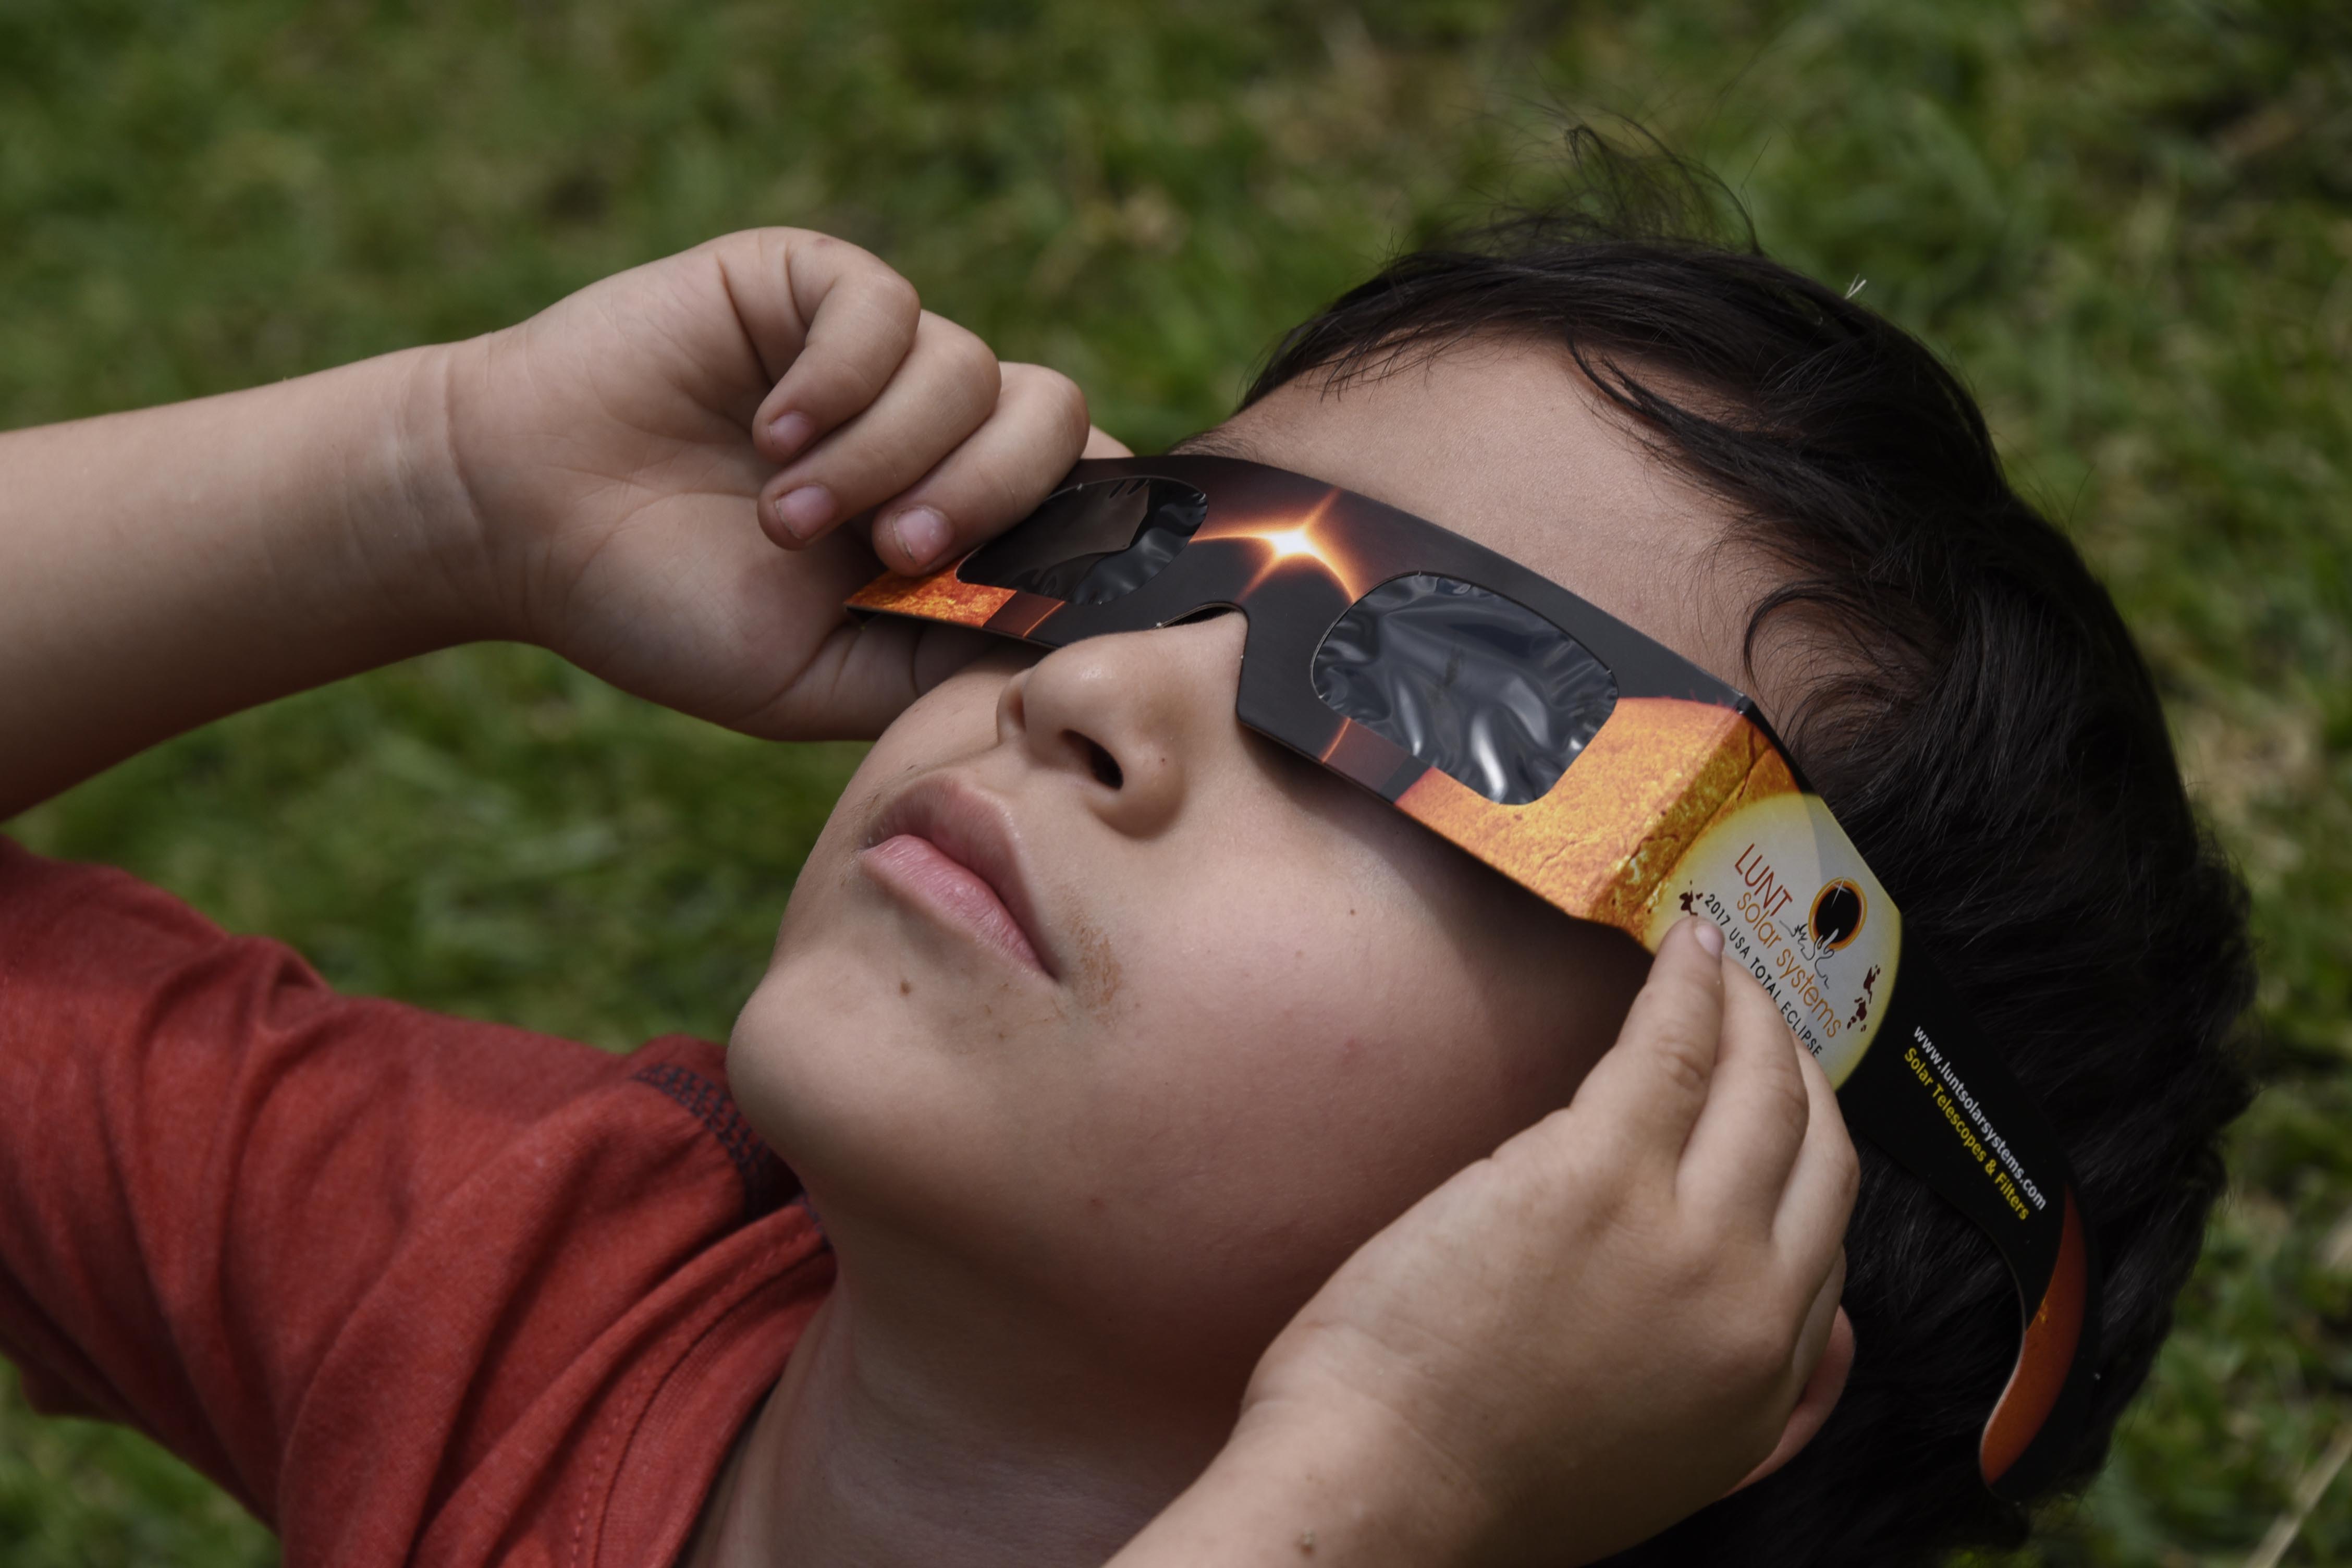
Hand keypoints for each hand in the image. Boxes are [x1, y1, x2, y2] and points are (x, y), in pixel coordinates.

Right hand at [427, 228, 1117, 738]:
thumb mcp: (825, 679)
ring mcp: (874, 355)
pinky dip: (841, 379)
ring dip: (887, 453)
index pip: (1078, 498)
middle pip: (1053, 421)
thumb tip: (1071, 645)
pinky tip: (771, 433)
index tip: (1038, 583)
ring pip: (973, 370)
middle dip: (991, 493)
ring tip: (788, 516)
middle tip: (899, 551)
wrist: (522, 525)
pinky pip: (888, 309)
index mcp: (952, 522)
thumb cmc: (666, 612)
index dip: (1086, 529)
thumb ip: (946, 660)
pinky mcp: (810, 286)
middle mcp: (929, 430)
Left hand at [1131, 918, 1857, 1566]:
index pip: (1825, 1243)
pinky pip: (1674, 1047)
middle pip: (1816, 1151)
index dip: (1812, 1157)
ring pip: (1759, 1087)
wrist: (1380, 1498)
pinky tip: (1686, 946)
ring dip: (1753, 1011)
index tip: (1789, 1103)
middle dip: (1800, 1070)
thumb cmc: (1477, 1483)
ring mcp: (1682, 1234)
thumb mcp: (1665, 1470)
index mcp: (1761, 1389)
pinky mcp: (1597, 1172)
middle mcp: (1748, 1306)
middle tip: (1767, 1013)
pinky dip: (1692, 986)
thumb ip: (1756, 1412)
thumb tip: (1827, 1334)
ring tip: (1725, 965)